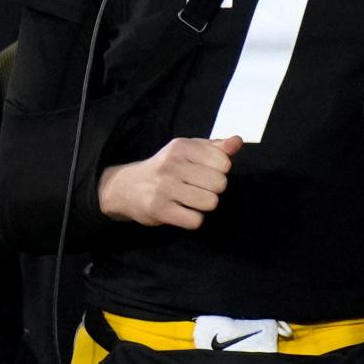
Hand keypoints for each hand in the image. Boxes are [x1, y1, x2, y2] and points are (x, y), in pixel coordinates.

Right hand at [98, 136, 242, 228]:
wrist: (126, 187)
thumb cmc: (167, 167)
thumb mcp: (189, 150)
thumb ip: (216, 147)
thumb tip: (237, 142)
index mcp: (182, 146)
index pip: (223, 161)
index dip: (220, 170)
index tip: (206, 171)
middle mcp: (172, 165)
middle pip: (220, 183)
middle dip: (214, 189)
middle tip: (199, 187)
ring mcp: (164, 188)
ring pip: (210, 202)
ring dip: (205, 205)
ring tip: (191, 200)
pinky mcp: (159, 210)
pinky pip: (195, 220)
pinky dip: (193, 220)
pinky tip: (183, 212)